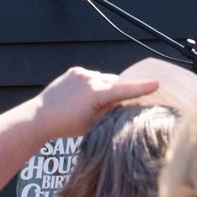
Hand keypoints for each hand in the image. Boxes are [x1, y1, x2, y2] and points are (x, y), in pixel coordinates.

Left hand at [36, 66, 158, 137]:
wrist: (40, 116)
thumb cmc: (67, 125)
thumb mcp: (94, 123)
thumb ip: (110, 110)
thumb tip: (121, 102)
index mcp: (96, 94)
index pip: (124, 90)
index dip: (141, 88)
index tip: (156, 83)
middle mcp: (90, 79)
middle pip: (115, 82)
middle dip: (118, 91)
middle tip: (117, 105)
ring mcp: (81, 73)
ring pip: (104, 78)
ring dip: (105, 88)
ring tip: (92, 104)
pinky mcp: (74, 71)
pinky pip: (92, 76)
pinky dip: (94, 84)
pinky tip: (83, 97)